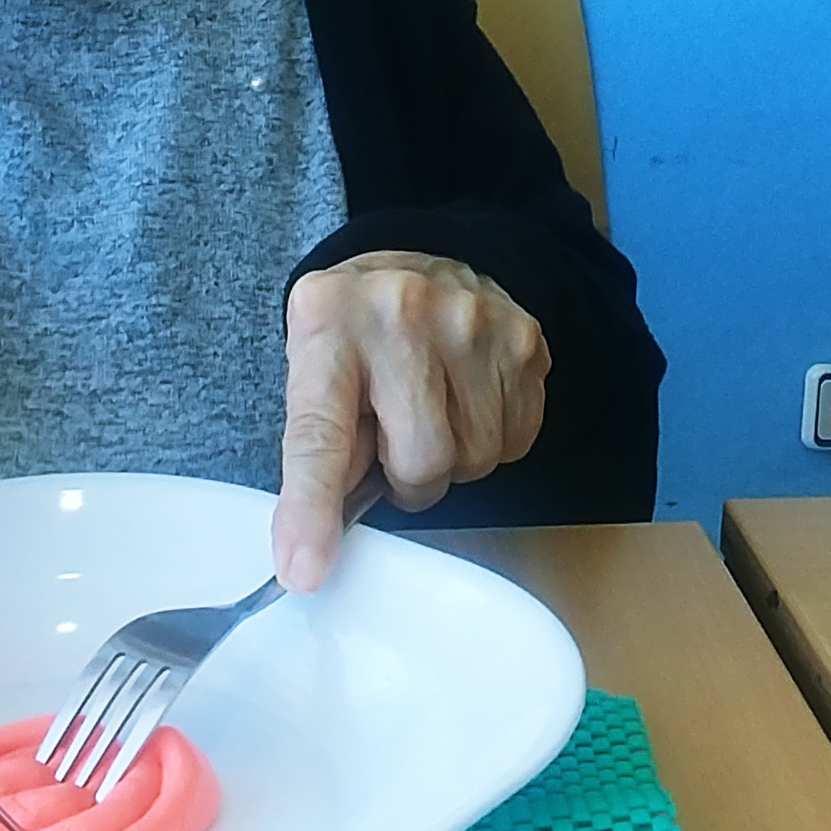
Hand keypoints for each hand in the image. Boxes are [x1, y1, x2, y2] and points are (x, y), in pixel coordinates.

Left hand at [272, 251, 548, 592]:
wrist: (422, 260)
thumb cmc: (355, 329)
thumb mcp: (313, 365)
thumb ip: (318, 443)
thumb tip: (313, 546)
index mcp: (329, 322)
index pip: (321, 434)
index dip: (313, 509)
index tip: (305, 571)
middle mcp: (403, 313)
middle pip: (420, 461)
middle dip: (406, 476)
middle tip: (394, 441)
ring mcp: (474, 322)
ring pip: (473, 459)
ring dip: (451, 459)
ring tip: (431, 411)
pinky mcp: (525, 339)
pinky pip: (515, 441)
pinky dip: (490, 440)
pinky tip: (467, 400)